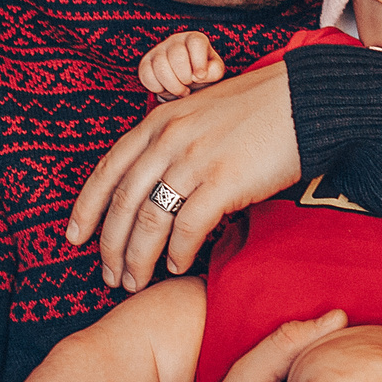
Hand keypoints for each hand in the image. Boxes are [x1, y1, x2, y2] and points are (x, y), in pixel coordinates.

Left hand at [69, 59, 300, 291]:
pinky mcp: (224, 181)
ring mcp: (195, 159)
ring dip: (138, 257)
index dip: (86, 208)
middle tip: (108, 275)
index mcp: (159, 121)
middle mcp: (169, 139)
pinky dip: (178, 253)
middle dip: (110, 246)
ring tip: (136, 281)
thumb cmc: (259, 110)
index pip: (108, 170)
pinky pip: (188, 227)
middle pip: (123, 203)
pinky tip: (177, 267)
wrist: (306, 100)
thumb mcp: (200, 112)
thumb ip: (173, 139)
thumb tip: (157, 181)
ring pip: (150, 220)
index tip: (74, 237)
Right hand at [139, 30, 225, 98]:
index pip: (196, 42)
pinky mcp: (145, 63)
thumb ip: (214, 71)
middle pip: (177, 55)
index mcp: (195, 39)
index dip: (198, 61)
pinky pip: (147, 75)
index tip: (199, 77)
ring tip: (181, 91)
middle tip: (189, 86)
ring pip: (160, 66)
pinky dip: (157, 87)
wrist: (186, 83)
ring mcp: (158, 50)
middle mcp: (175, 41)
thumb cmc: (202, 75)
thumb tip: (199, 74)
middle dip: (184, 77)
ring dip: (172, 85)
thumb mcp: (214, 72)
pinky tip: (166, 89)